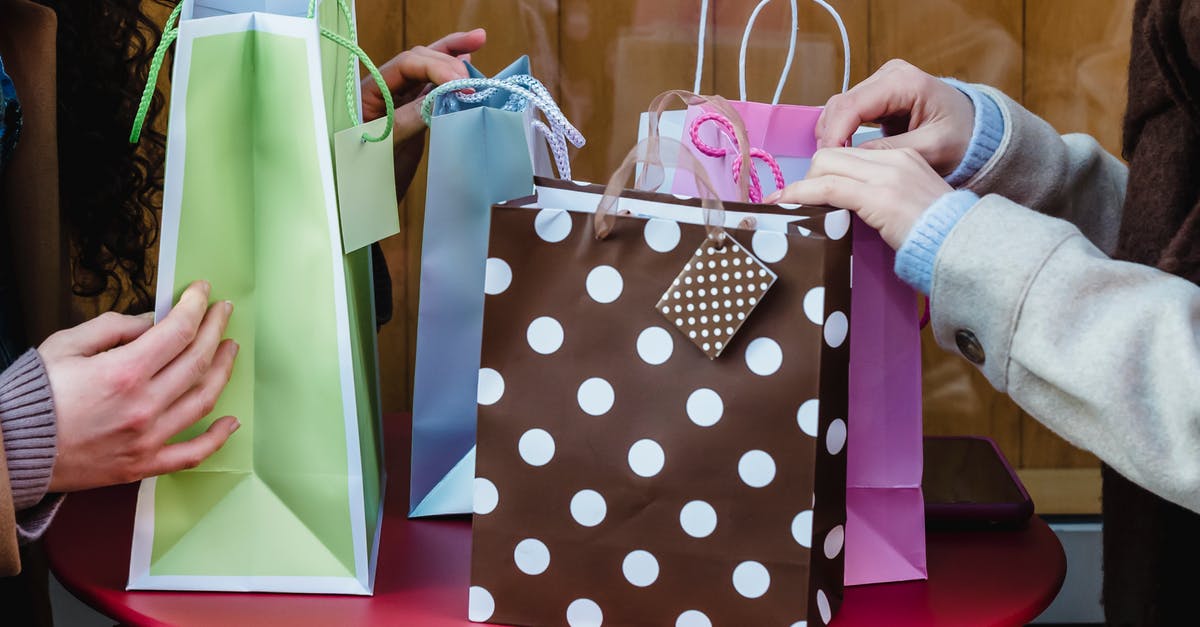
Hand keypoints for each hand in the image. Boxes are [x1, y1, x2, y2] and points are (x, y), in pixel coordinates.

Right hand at [43, 281, 239, 491]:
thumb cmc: (33, 396)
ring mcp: (147, 438)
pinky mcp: (143, 464)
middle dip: (215, 329)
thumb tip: (152, 322)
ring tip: (229, 349)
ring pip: (204, 400)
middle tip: (223, 313)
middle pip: (198, 360)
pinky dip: (217, 438)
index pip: (179, 331)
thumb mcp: (66, 346)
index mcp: (124, 372)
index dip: (196, 306)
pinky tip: (231, 421)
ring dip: (223, 370)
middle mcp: (143, 405)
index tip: (203, 292)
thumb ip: (114, 328)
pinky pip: (192, 454)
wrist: (11, 450)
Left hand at [362, 28, 486, 196]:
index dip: (436, 67)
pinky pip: (433, 89)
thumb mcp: (382, 146)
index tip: (460, 84)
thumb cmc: (361, 175)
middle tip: (472, 79)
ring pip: (428, 70)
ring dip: (452, 57)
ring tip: (477, 41)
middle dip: (448, 59)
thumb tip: (440, 98)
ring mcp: (400, 102)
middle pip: (420, 60)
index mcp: (370, 90)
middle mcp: (386, 90)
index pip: (407, 64)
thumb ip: (408, 119)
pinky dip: (451, 77)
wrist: (361, 203)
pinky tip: (467, 61)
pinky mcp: (413, 116)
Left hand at [765, 147, 952, 248]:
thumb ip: (880, 197)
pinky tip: (787, 204)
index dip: (822, 172)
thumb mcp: (908, 205)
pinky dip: (801, 195)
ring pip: (825, 165)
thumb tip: (843, 207)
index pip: (849, 154)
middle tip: (797, 202)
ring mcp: (887, 175)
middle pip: (831, 155)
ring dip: (801, 187)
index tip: (806, 190)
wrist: (963, 245)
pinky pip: (828, 188)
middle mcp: (894, 158)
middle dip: (808, 177)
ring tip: (787, 205)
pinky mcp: (879, 196)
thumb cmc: (938, 236)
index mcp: (903, 156)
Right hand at [817, 59, 974, 175]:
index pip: (854, 104)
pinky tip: (841, 153)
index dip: (835, 133)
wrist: (975, 128)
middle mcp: (889, 75)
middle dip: (830, 136)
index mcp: (905, 82)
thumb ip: (893, 151)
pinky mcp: (876, 96)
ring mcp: (881, 83)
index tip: (827, 160)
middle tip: (825, 168)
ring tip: (832, 164)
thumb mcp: (932, 148)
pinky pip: (847, 112)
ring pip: (839, 108)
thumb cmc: (961, 136)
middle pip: (841, 104)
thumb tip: (854, 157)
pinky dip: (839, 132)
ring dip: (831, 135)